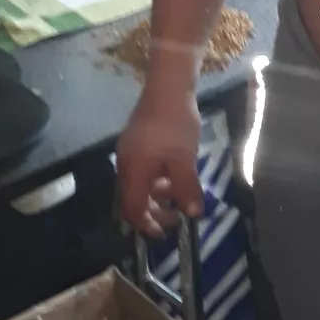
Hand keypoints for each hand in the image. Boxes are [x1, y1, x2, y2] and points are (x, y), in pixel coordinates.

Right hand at [117, 73, 202, 237]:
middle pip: (133, 198)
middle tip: (177, 217)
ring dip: (158, 194)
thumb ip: (186, 188)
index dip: (148, 225)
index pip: (133, 209)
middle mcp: (125, 163)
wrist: (168, 85)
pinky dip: (157, 178)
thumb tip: (194, 214)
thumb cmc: (175, 123)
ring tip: (180, 193)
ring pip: (139, 184)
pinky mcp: (137, 140)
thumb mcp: (184, 158)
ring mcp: (129, 150)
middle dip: (154, 211)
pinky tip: (174, 173)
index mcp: (133, 171)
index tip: (166, 234)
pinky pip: (143, 169)